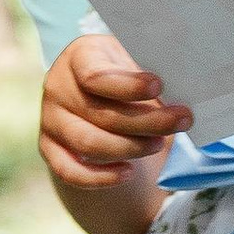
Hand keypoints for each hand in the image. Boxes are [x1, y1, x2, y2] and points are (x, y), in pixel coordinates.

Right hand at [40, 33, 187, 189]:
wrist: (97, 94)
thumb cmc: (124, 73)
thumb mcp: (135, 61)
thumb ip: (151, 74)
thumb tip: (184, 93)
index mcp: (80, 56)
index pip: (97, 75)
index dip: (129, 85)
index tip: (159, 86)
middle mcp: (58, 86)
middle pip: (101, 113)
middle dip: (146, 121)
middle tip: (181, 121)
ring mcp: (50, 120)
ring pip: (88, 143)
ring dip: (129, 148)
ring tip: (158, 143)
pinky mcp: (50, 148)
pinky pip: (70, 171)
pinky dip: (100, 177)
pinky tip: (128, 172)